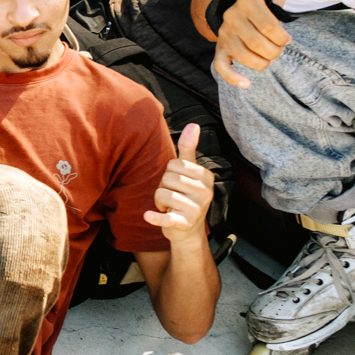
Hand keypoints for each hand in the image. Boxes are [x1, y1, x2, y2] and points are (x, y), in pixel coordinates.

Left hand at [144, 123, 214, 240]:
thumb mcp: (189, 171)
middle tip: (172, 198)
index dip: (169, 174)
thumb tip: (194, 124)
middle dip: (163, 187)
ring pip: (161, 194)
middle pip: (167, 178)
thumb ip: (189, 148)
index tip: (177, 184)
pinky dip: (155, 217)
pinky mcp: (184, 223)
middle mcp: (205, 192)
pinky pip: (166, 218)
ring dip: (159, 202)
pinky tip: (147, 216)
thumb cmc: (186, 195)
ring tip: (170, 207)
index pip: (174, 164)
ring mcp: (196, 209)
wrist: (188, 230)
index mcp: (206, 176)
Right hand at [210, 0, 292, 89]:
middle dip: (276, 51)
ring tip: (268, 57)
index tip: (285, 38)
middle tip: (277, 48)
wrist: (229, 7)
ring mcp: (224, 35)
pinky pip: (221, 66)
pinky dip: (233, 77)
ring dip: (263, 63)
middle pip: (262, 45)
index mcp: (247, 3)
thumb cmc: (258, 2)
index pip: (272, 29)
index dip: (283, 38)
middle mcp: (232, 18)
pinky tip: (246, 84)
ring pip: (246, 57)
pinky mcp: (219, 49)